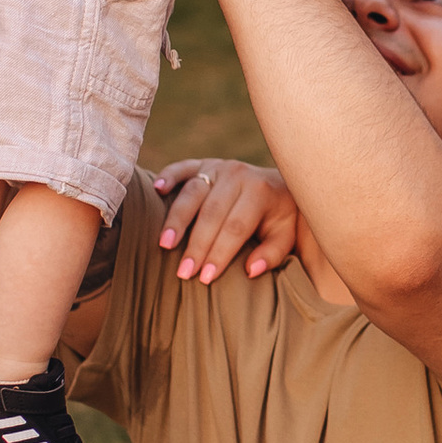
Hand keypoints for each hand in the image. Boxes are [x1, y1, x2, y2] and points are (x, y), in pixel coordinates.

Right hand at [150, 156, 299, 283]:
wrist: (280, 183)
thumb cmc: (279, 217)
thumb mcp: (285, 236)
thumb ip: (272, 254)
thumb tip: (251, 270)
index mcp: (259, 192)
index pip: (235, 227)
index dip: (219, 253)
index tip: (205, 278)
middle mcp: (237, 175)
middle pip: (211, 213)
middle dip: (196, 245)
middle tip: (183, 272)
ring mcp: (218, 167)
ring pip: (193, 192)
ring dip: (176, 219)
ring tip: (164, 245)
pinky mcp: (202, 164)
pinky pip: (181, 168)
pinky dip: (168, 177)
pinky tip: (156, 191)